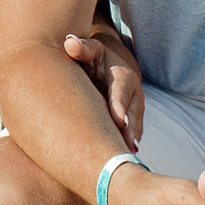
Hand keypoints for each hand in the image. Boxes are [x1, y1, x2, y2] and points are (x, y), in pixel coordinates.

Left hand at [65, 22, 145, 148]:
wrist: (112, 64)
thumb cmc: (95, 57)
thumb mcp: (89, 50)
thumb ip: (80, 48)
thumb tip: (69, 43)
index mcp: (122, 76)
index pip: (120, 91)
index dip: (120, 106)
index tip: (119, 121)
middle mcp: (133, 94)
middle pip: (132, 113)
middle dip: (129, 130)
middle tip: (125, 147)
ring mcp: (134, 108)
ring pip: (135, 127)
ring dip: (130, 142)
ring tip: (125, 158)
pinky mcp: (132, 121)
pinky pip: (131, 134)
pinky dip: (126, 146)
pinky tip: (120, 161)